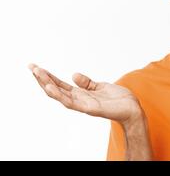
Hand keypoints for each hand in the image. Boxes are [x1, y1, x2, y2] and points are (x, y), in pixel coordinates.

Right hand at [28, 63, 142, 125]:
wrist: (132, 108)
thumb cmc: (118, 99)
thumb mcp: (101, 86)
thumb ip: (87, 83)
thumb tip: (73, 74)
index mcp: (81, 94)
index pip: (60, 85)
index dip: (48, 77)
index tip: (35, 67)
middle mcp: (79, 100)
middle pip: (56, 89)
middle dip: (43, 79)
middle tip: (31, 67)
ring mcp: (83, 105)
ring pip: (60, 96)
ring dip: (48, 86)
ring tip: (37, 75)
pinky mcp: (89, 108)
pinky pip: (71, 102)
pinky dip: (60, 96)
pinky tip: (51, 88)